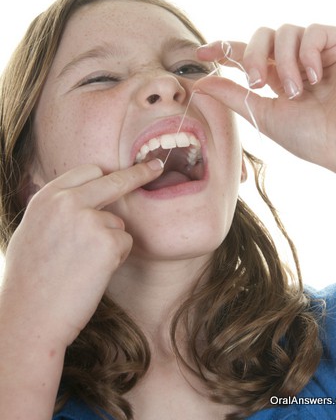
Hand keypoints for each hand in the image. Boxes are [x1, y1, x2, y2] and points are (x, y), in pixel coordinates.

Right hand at [1, 160, 162, 348]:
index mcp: (47, 198)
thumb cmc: (29, 282)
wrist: (30, 317)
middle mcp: (68, 202)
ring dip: (110, 242)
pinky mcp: (108, 242)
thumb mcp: (33, 231)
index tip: (123, 167)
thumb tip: (79, 200)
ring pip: (118, 223)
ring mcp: (90, 219)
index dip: (106, 174)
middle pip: (114, 180)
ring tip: (82, 266)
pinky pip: (125, 242)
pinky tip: (93, 274)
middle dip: (139, 172)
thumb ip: (56, 211)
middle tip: (156, 167)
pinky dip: (116, 258)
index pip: (86, 172)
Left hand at [196, 24, 335, 192]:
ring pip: (285, 32)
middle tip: (256, 83)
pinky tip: (314, 77)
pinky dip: (307, 53)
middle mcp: (294, 62)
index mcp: (276, 78)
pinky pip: (313, 32)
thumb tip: (199, 85)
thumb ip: (232, 96)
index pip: (246, 54)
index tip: (200, 53)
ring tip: (294, 90)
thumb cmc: (310, 136)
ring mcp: (317, 51)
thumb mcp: (263, 115)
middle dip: (253, 56)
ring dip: (284, 62)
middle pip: (262, 37)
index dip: (223, 49)